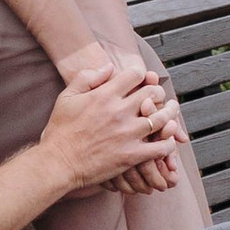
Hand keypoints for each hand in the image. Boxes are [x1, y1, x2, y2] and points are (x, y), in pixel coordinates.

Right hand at [43, 61, 180, 192]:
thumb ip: (87, 77)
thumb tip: (110, 66)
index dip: (142, 75)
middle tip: (159, 96)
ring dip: (170, 114)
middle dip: (158, 92)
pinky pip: (160, 147)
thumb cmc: (60, 130)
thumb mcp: (67, 96)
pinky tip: (167, 141)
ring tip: (172, 112)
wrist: (58, 162)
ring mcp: (127, 134)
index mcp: (105, 95)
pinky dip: (168, 143)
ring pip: (162, 119)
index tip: (143, 80)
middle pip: (153, 93)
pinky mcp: (132, 155)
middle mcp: (119, 112)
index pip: (136, 74)